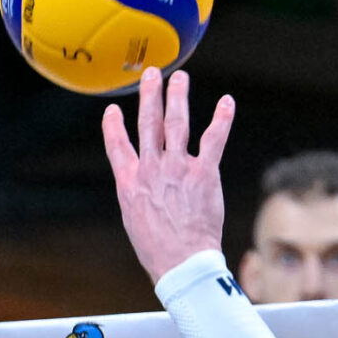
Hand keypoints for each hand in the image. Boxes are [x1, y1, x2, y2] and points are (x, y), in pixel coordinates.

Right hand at [102, 67, 233, 281]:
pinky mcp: (204, 173)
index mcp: (130, 182)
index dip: (113, 126)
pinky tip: (227, 103)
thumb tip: (141, 187)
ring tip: (180, 79)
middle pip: (148, 124)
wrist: (181, 261)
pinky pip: (213, 139)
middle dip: (149, 97)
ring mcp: (177, 168)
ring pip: (177, 124)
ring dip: (178, 98)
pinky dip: (221, 119)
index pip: (117, 146)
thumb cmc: (158, 248)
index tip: (111, 111)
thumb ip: (138, 195)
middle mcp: (151, 169)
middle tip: (150, 75)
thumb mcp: (134, 219)